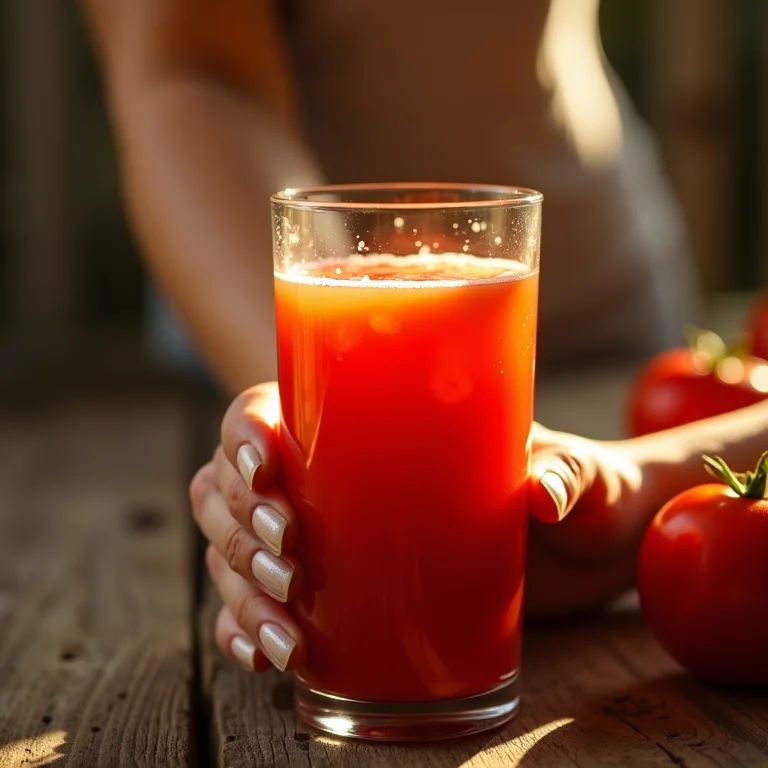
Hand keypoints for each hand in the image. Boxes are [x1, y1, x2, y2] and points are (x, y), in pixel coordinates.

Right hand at [190, 386, 660, 671]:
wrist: (584, 545)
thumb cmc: (574, 490)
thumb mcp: (576, 474)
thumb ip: (567, 474)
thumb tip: (542, 497)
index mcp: (367, 418)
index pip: (266, 408)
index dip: (242, 432)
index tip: (264, 466)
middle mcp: (327, 474)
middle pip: (229, 486)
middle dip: (239, 527)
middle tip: (289, 562)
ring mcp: (323, 535)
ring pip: (231, 552)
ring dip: (240, 591)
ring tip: (287, 637)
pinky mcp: (336, 590)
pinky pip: (257, 606)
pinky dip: (247, 631)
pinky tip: (264, 657)